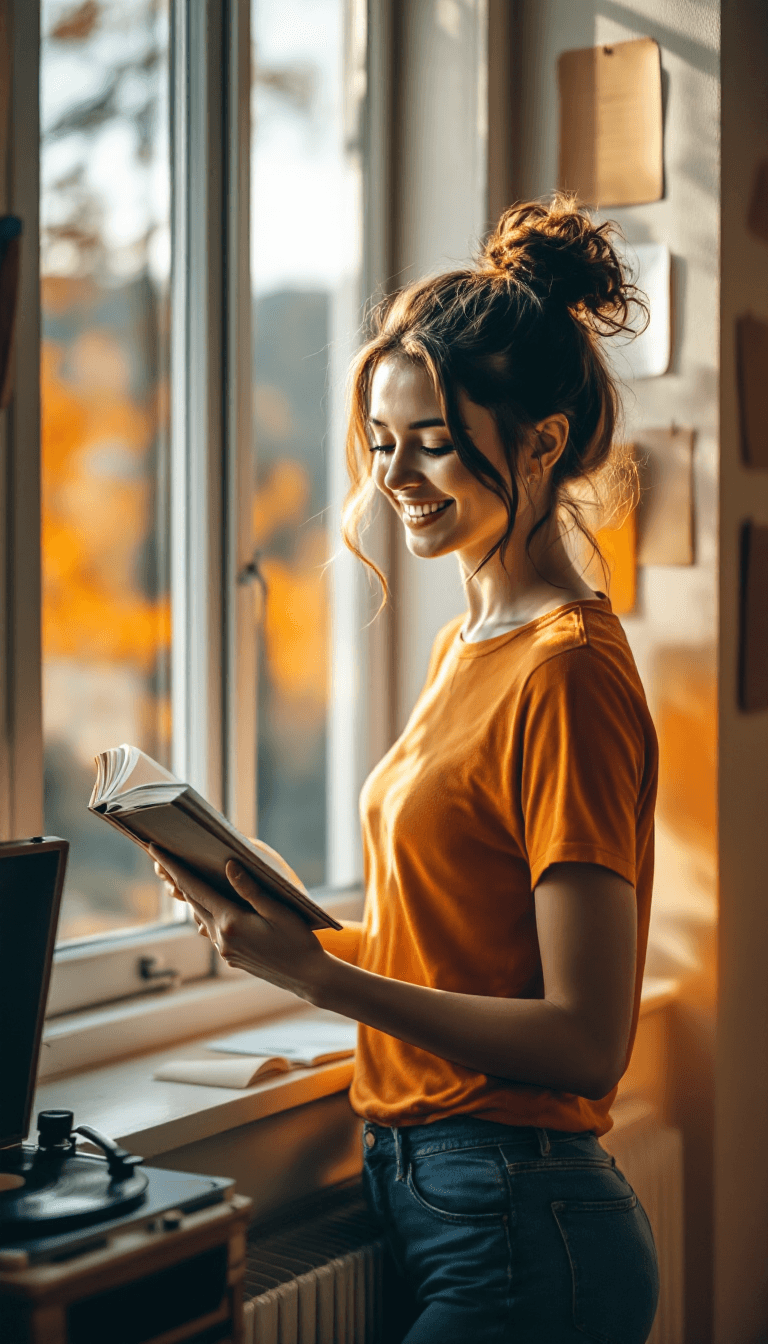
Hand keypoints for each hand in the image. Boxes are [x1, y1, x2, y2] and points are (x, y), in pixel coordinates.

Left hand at [148, 846, 330, 1001]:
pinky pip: (213, 931)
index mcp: (230, 922)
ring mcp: (224, 950)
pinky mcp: (231, 958)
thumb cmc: (299, 941)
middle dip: (179, 878)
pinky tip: (217, 904)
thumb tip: (228, 866)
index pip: (194, 888)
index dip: (174, 867)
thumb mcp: (279, 910)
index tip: (155, 848)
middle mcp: (221, 938)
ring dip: (196, 897)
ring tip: (190, 875)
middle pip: (193, 901)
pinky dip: (210, 914)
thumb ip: (251, 889)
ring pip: (202, 917)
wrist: (308, 977)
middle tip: (166, 855)